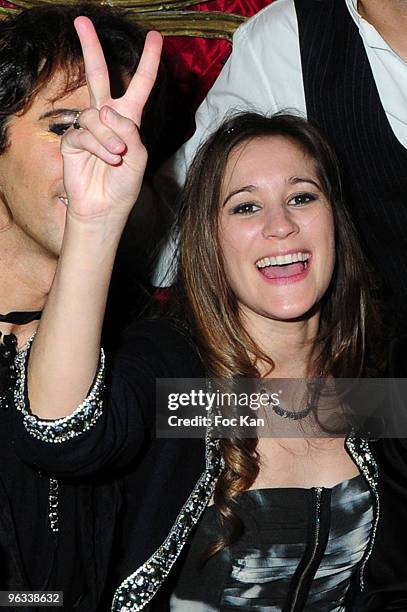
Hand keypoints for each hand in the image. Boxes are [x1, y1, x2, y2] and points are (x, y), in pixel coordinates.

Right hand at [61, 17, 161, 222]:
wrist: (105, 208)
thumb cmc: (125, 184)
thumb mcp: (139, 156)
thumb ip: (129, 131)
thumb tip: (106, 110)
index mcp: (129, 118)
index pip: (138, 85)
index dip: (147, 62)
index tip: (155, 38)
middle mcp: (107, 117)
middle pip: (99, 76)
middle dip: (91, 49)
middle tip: (81, 21)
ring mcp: (88, 127)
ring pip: (96, 115)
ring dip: (109, 137)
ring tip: (118, 156)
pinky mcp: (72, 140)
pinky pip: (84, 132)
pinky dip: (98, 146)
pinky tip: (107, 159)